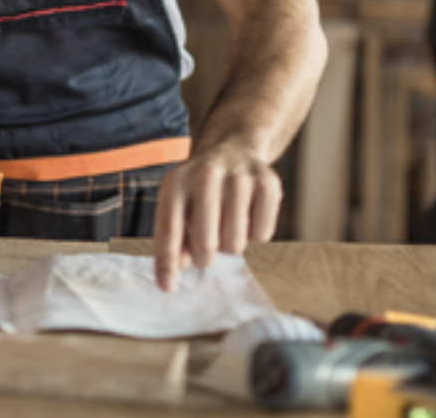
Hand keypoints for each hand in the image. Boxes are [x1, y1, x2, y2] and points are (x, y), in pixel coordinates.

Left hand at [152, 143, 282, 291]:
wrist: (233, 147)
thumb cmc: (200, 189)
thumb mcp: (178, 205)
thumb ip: (174, 236)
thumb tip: (179, 267)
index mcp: (176, 181)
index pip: (169, 229)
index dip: (167, 261)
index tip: (167, 287)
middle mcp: (206, 174)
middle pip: (205, 243)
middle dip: (205, 257)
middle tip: (207, 251)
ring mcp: (239, 176)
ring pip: (235, 243)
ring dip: (231, 244)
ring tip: (227, 224)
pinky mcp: (268, 182)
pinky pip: (262, 234)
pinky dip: (256, 234)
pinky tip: (248, 215)